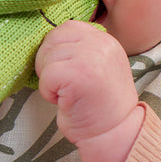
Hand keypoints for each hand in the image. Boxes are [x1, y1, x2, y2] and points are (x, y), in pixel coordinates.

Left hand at [35, 20, 142, 161]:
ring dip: (49, 79)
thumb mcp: (96, 67)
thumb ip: (79, 50)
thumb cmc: (98, 105)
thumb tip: (46, 42)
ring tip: (67, 94)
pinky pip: (47, 75)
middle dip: (48, 62)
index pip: (66, 28)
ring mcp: (91, 57)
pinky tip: (64, 101)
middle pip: (52, 39)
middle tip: (62, 85)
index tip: (64, 71)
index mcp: (105, 40)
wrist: (114, 133)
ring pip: (47, 57)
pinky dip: (48, 91)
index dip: (55, 49)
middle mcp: (101, 44)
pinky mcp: (79, 74)